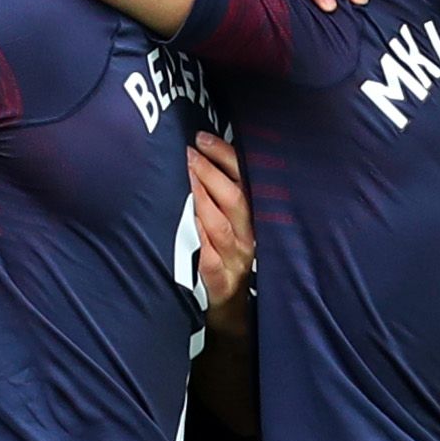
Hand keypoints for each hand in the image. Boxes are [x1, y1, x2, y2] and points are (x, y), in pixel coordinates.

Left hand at [188, 132, 251, 312]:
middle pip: (235, 198)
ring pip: (220, 225)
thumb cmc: (227, 253)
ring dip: (202, 199)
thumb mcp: (231, 221)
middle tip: (189, 154)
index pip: (244, 178)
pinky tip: (187, 221)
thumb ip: (221, 192)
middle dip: (211, 173)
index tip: (202, 138)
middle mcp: (248, 234)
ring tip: (186, 177)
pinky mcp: (220, 279)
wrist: (231, 302)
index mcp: (252, 215)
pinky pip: (208, 257)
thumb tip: (197, 151)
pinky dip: (198, 238)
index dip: (225, 156)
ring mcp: (235, 258)